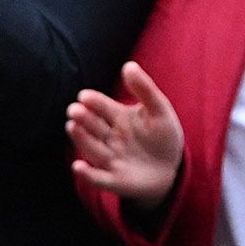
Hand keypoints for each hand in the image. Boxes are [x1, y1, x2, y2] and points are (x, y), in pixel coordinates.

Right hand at [67, 61, 185, 210]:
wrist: (171, 170)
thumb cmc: (163, 137)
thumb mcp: (160, 111)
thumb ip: (144, 89)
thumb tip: (128, 65)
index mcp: (116, 118)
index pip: (100, 107)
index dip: (93, 102)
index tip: (85, 96)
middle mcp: (108, 137)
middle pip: (92, 126)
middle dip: (82, 119)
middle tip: (74, 111)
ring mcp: (109, 158)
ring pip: (92, 148)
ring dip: (81, 139)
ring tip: (73, 127)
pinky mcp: (114, 180)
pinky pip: (99, 178)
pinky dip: (87, 175)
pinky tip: (78, 167)